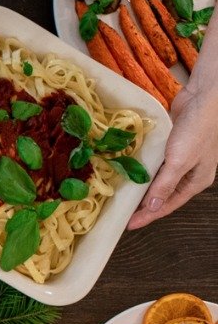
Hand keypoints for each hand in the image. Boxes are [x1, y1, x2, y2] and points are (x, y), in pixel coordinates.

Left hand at [130, 79, 217, 227]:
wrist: (204, 97)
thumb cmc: (197, 130)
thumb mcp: (180, 161)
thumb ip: (165, 184)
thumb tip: (153, 208)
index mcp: (196, 182)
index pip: (168, 205)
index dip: (148, 216)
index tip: (127, 225)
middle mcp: (189, 173)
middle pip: (162, 195)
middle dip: (143, 204)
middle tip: (120, 212)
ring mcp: (180, 159)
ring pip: (157, 179)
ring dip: (141, 187)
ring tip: (120, 196)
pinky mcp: (172, 146)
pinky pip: (154, 163)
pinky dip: (142, 169)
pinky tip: (127, 172)